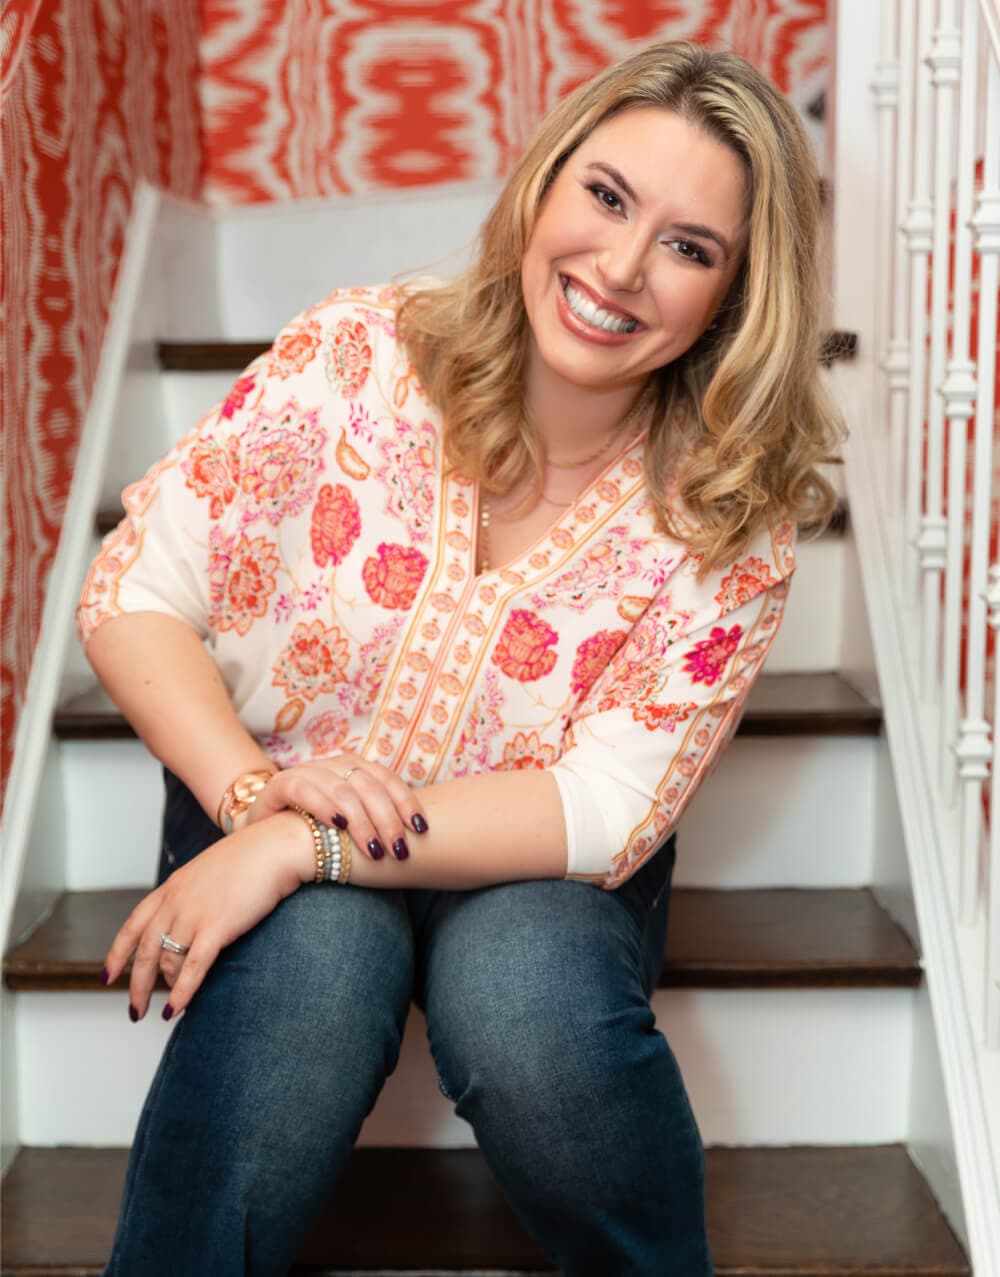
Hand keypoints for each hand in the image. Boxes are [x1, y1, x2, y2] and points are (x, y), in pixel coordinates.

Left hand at [102, 811, 313, 1020]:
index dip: (116, 955)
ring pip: (166, 963)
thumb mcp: (209, 872)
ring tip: (172, 1007)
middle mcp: (174, 902)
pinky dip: (181, 994)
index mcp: (171, 888)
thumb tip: (191, 922)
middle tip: (135, 1010)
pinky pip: (191, 969)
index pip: (131, 927)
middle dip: (136, 986)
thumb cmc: (252, 856)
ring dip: (167, 990)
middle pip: (143, 953)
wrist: (276, 846)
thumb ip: (193, 896)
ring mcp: (193, 915)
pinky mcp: (215, 928)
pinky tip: (175, 1011)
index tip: (108, 976)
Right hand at [244, 753, 427, 861]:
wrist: (262, 835)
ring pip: (341, 788)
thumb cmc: (314, 833)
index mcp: (353, 769)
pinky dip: (323, 805)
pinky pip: (303, 788)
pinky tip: (339, 825)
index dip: (405, 801)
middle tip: (397, 850)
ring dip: (362, 820)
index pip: (386, 779)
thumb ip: (375, 821)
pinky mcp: (278, 785)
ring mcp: (305, 772)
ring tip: (374, 849)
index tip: (420, 830)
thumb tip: (418, 835)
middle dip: (387, 819)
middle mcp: (331, 765)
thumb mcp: (349, 826)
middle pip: (368, 785)